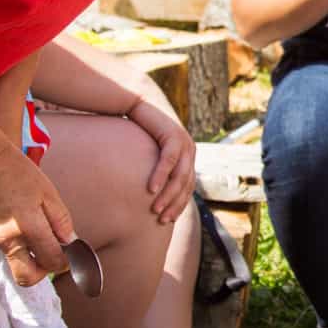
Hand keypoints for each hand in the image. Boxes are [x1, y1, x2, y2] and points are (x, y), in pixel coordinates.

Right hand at [0, 137, 77, 284]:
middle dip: (41, 272)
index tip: (67, 255)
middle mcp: (5, 239)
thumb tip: (69, 244)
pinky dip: (8, 239)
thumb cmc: (16, 170)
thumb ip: (61, 222)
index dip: (64, 262)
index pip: (52, 262)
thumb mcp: (48, 192)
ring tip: (26, 222)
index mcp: (28, 227)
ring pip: (12, 259)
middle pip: (26, 278)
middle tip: (48, 256)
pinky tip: (8, 216)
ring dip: (24, 250)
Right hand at [128, 96, 195, 225]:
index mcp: (188, 157)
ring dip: (167, 194)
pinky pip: (168, 160)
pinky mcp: (173, 135)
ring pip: (179, 175)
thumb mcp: (151, 156)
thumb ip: (157, 172)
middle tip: (162, 220)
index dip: (179, 205)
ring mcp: (184, 142)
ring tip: (155, 208)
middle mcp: (190, 150)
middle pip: (185, 184)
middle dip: (174, 204)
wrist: (136, 107)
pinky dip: (160, 176)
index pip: (188, 188)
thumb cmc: (140, 134)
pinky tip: (152, 189)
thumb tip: (151, 197)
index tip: (168, 221)